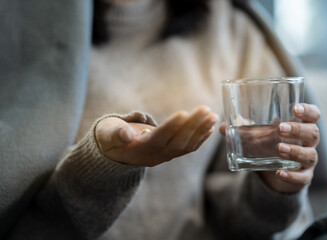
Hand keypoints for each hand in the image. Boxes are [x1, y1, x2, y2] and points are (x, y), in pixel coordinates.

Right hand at [95, 106, 218, 166]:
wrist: (115, 150)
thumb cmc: (109, 137)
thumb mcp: (107, 134)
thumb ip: (115, 134)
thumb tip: (126, 136)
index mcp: (139, 150)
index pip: (158, 139)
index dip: (171, 128)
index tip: (183, 113)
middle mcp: (155, 156)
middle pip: (177, 142)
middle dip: (193, 126)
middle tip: (206, 110)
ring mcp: (164, 156)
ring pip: (186, 145)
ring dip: (201, 131)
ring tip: (213, 116)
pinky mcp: (170, 152)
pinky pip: (188, 148)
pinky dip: (200, 138)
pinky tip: (210, 127)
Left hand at [219, 103, 320, 192]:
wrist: (275, 173)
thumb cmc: (269, 146)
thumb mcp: (257, 136)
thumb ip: (242, 129)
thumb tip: (222, 127)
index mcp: (300, 126)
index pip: (313, 114)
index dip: (308, 111)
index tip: (295, 109)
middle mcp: (308, 142)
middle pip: (313, 133)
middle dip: (298, 130)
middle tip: (281, 129)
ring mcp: (307, 160)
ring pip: (310, 155)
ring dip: (295, 151)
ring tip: (279, 149)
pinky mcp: (303, 177)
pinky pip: (302, 178)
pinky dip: (292, 176)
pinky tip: (280, 173)